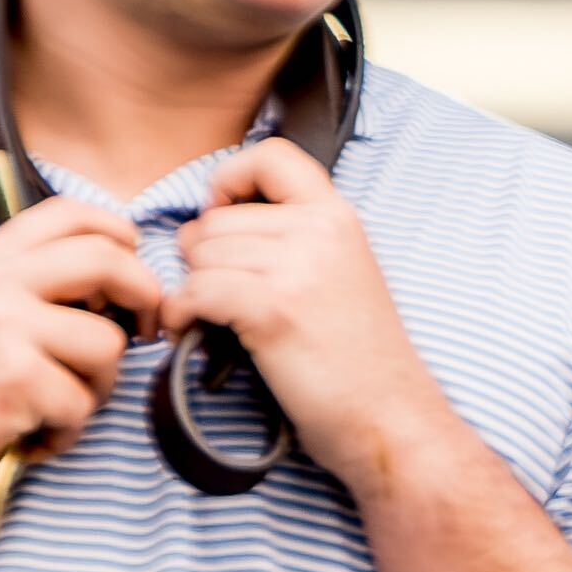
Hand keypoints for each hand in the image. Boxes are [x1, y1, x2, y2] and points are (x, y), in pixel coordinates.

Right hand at [0, 200, 160, 521]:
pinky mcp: (15, 382)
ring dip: (97, 387)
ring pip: (108, 345)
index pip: (70, 213)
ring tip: (54, 406)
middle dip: (145, 298)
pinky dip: (66, 432)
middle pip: (110, 261)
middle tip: (145, 333)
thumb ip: (30, 286)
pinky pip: (83, 404)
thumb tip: (119, 277)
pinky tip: (29, 437)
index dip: (118, 233)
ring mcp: (5, 330)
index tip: (131, 267)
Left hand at [167, 138, 453, 497]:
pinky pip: (193, 292)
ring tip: (208, 320)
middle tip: (217, 295)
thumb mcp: (343, 274)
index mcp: (339, 216)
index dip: (230, 180)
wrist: (391, 417)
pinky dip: (181, 316)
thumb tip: (210, 226)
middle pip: (216, 218)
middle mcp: (321, 230)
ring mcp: (298, 268)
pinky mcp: (273, 310)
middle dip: (202, 258)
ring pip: (199, 254)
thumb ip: (296, 238)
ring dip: (191, 290)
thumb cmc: (360, 361)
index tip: (227, 219)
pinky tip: (193, 335)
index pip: (269, 154)